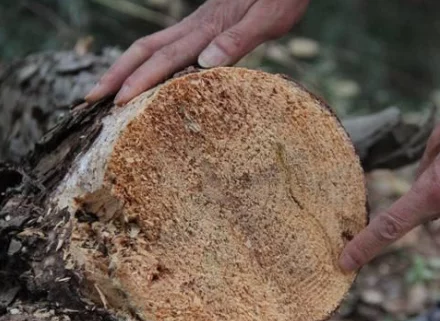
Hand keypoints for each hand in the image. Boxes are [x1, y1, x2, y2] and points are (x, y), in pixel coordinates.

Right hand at [85, 0, 308, 104]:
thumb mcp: (267, 17)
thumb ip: (238, 39)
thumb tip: (205, 63)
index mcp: (208, 29)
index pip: (166, 57)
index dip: (140, 80)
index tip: (117, 102)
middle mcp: (196, 26)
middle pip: (146, 50)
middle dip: (117, 75)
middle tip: (90, 99)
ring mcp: (197, 24)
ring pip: (151, 45)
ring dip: (126, 67)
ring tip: (106, 88)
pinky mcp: (204, 25)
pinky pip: (166, 44)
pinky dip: (147, 61)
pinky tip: (144, 73)